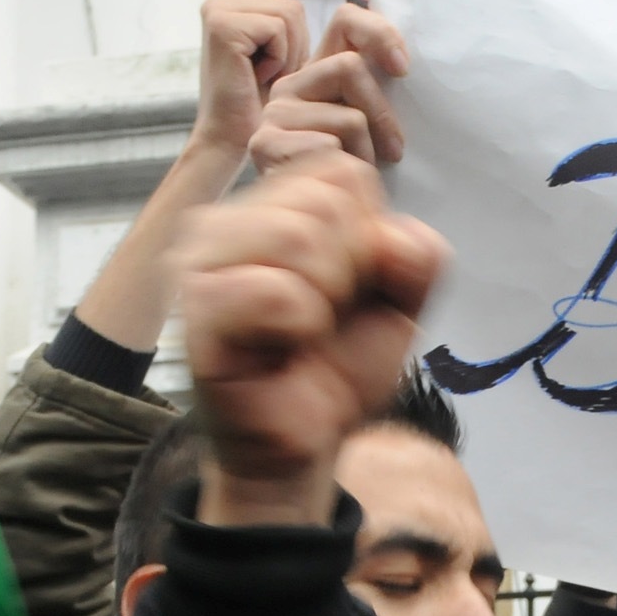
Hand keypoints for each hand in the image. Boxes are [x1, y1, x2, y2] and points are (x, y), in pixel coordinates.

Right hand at [178, 152, 446, 527]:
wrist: (307, 441)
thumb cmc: (337, 367)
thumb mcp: (401, 304)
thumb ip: (418, 257)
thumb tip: (396, 237)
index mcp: (274, 204)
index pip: (344, 174)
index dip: (368, 239)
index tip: (349, 290)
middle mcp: (229, 219)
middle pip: (326, 200)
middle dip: (349, 269)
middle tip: (322, 316)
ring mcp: (204, 258)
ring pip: (300, 237)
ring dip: (324, 298)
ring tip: (302, 331)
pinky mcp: (198, 306)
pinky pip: (275, 289)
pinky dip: (301, 323)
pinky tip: (282, 347)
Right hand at [192, 0, 354, 156]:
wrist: (232, 141)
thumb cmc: (264, 109)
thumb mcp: (289, 60)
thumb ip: (301, 28)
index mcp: (237, 7)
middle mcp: (222, 3)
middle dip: (305, 35)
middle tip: (293, 70)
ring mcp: (219, 11)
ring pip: (290, 13)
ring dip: (292, 51)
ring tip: (269, 78)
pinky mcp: (223, 25)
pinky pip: (278, 28)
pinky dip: (280, 57)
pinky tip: (261, 78)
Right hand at [250, 0, 411, 170]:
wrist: (300, 221)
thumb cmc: (345, 175)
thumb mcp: (369, 128)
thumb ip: (375, 93)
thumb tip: (398, 59)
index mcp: (317, 70)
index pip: (346, 21)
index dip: (379, 32)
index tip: (402, 69)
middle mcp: (290, 84)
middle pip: (350, 66)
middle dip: (382, 113)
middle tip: (395, 151)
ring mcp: (274, 113)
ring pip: (348, 116)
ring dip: (366, 153)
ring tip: (357, 173)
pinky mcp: (264, 143)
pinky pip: (329, 147)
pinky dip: (343, 169)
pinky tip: (333, 184)